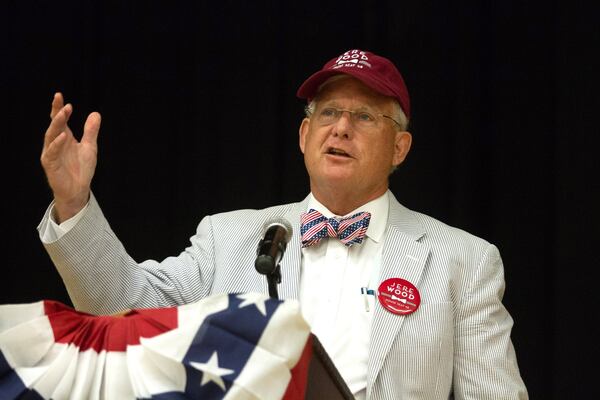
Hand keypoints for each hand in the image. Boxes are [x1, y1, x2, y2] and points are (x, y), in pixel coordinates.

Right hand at [41, 93, 101, 222]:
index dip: (58, 108)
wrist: (78, 189)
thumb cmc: (81, 168)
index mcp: (64, 138)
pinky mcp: (50, 165)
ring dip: (57, 125)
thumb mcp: (90, 147)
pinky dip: (57, 145)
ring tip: (62, 113)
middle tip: (64, 103)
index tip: (60, 95)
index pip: (59, 120)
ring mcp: (51, 153)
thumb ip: (91, 131)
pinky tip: (63, 136)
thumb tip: (95, 113)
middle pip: (54, 125)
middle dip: (58, 113)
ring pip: (51, 136)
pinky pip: (52, 153)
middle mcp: (55, 143)